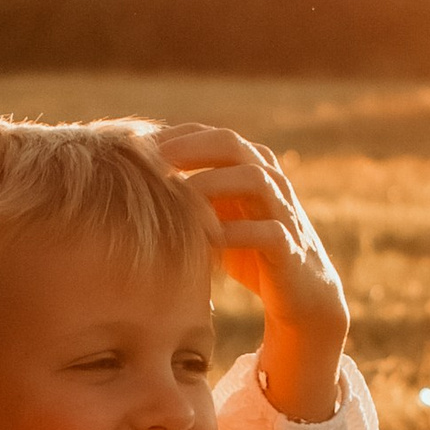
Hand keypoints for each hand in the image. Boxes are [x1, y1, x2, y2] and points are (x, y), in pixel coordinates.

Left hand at [130, 122, 348, 419]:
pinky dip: (233, 233)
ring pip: (254, 178)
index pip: (208, 134)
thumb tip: (129, 178)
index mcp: (251, 165)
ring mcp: (285, 210)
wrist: (300, 295)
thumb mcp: (215, 216)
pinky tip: (201, 242)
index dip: (171, 136)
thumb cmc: (247, 251)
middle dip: (186, 148)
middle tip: (146, 162)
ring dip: (209, 184)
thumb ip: (189, 193)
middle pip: (230, 143)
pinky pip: (266, 231)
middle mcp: (271, 179)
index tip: (130, 148)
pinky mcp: (291, 247)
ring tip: (172, 197)